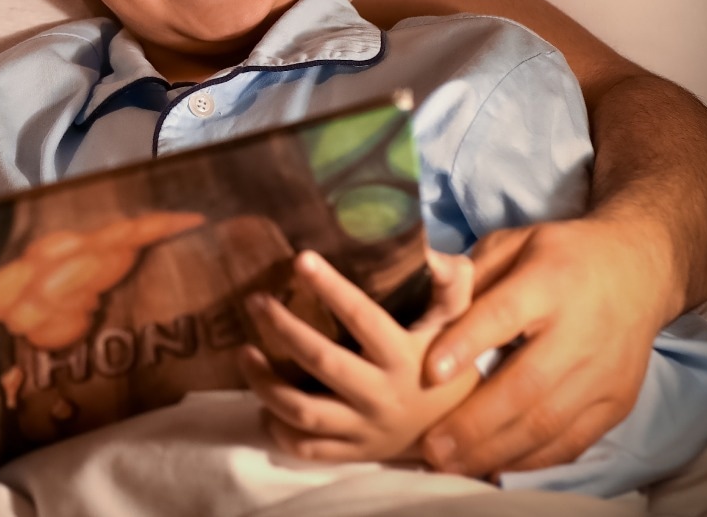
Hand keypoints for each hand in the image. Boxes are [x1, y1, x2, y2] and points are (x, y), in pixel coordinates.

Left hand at [242, 249, 479, 462]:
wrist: (462, 429)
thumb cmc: (447, 361)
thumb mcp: (455, 322)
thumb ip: (450, 285)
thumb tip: (429, 253)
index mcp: (404, 357)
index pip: (363, 318)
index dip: (331, 288)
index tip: (301, 259)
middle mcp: (382, 395)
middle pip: (323, 362)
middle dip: (283, 328)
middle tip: (255, 300)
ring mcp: (365, 429)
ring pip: (304, 412)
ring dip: (266, 383)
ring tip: (245, 353)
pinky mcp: (353, 452)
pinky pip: (306, 448)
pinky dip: (278, 428)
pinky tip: (263, 404)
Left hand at [417, 215, 669, 476]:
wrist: (638, 272)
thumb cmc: (559, 257)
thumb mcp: (514, 243)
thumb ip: (470, 274)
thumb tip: (425, 292)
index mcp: (549, 282)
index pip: (505, 315)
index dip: (467, 343)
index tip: (429, 373)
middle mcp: (580, 332)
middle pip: (527, 384)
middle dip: (475, 421)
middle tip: (430, 445)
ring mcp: (603, 373)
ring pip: (548, 422)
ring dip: (496, 449)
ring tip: (451, 464)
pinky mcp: (616, 402)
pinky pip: (572, 440)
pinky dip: (531, 459)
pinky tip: (494, 465)